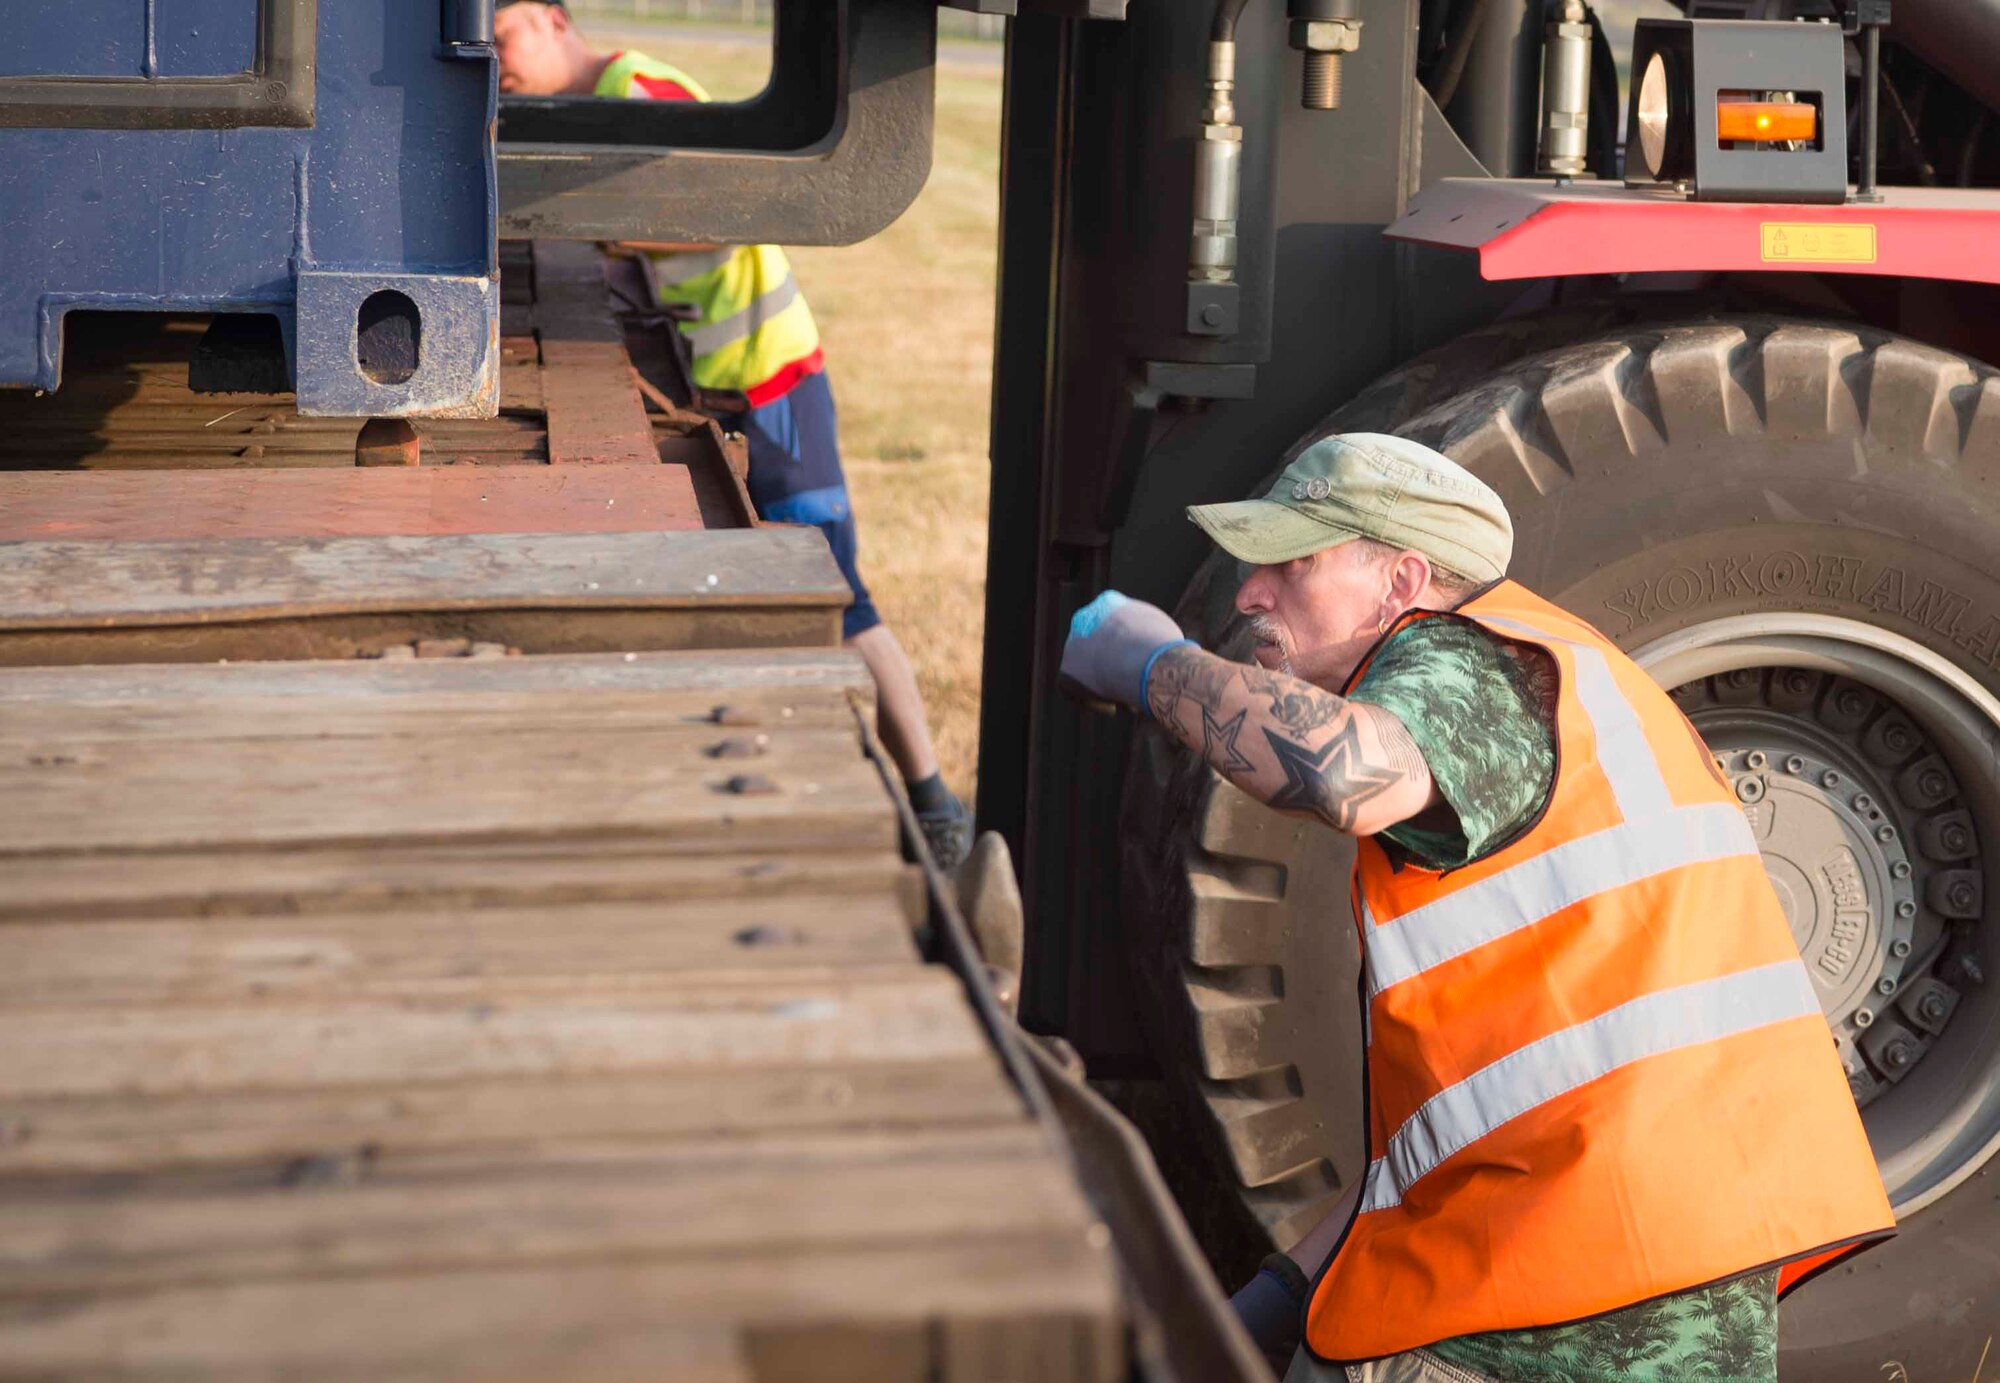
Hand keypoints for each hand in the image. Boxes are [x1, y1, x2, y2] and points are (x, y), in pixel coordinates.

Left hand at [1059, 591, 1192, 713]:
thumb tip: (1165, 653)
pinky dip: (1096, 701)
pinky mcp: (1066, 672)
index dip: (1129, 648)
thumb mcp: (1166, 632)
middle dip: (1114, 667)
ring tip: (1128, 700)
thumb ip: (1155, 637)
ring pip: (1089, 671)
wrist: (1142, 659)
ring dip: (1106, 686)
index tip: (1140, 664)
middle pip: (1099, 649)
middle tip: (1132, 685)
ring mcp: (1072, 645)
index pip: (1115, 625)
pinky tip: (1114, 707)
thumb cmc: (1164, 646)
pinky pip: (1080, 691)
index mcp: (1110, 603)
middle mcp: (1085, 619)